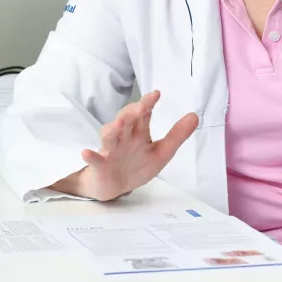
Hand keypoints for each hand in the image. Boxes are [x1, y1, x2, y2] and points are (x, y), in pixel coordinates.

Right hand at [63, 90, 198, 200]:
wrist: (115, 187)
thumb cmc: (136, 165)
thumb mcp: (161, 152)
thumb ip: (177, 135)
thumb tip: (195, 116)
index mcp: (138, 132)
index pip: (143, 114)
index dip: (148, 104)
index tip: (156, 94)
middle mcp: (123, 137)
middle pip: (125, 120)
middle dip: (131, 112)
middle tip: (140, 107)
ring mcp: (110, 150)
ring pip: (109, 135)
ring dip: (112, 128)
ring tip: (118, 123)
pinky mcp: (100, 165)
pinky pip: (94, 159)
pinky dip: (90, 156)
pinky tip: (87, 152)